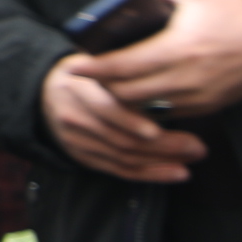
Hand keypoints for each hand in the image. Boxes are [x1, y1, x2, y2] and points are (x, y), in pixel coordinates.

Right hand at [41, 55, 205, 182]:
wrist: (44, 93)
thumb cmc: (87, 76)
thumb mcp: (97, 66)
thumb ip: (122, 76)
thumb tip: (167, 85)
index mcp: (78, 88)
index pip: (104, 109)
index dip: (130, 122)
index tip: (157, 130)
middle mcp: (74, 117)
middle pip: (121, 139)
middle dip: (162, 146)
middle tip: (197, 146)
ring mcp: (78, 142)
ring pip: (124, 158)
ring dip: (162, 162)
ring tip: (192, 158)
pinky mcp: (85, 158)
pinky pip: (120, 171)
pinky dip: (150, 175)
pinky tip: (176, 173)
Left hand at [72, 0, 241, 117]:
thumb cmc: (232, 13)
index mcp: (180, 47)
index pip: (125, 66)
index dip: (95, 68)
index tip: (74, 65)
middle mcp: (187, 78)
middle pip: (129, 93)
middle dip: (104, 85)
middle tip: (90, 73)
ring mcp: (197, 97)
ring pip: (144, 108)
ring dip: (123, 97)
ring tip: (112, 82)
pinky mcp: (205, 107)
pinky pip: (165, 112)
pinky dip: (147, 104)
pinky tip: (141, 89)